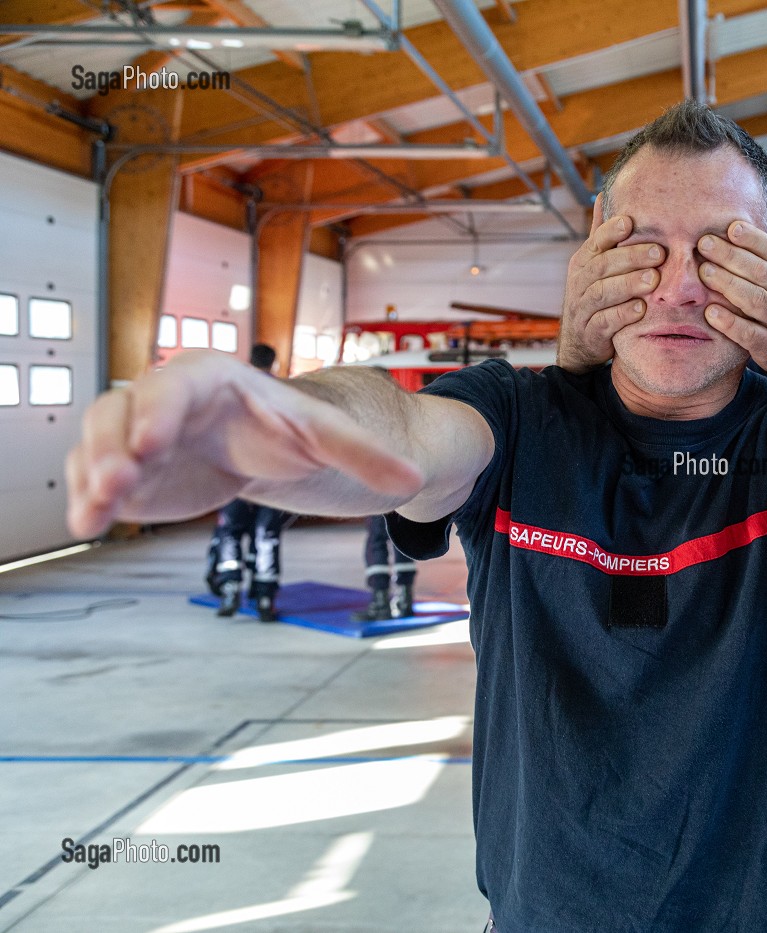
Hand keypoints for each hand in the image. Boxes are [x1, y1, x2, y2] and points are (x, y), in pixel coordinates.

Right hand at [65, 352, 422, 537]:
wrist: (282, 451)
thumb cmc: (303, 430)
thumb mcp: (336, 440)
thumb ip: (367, 456)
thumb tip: (413, 482)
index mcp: (219, 380)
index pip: (180, 384)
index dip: (160, 409)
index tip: (151, 442)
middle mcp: (171, 401)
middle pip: (125, 411)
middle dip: (114, 445)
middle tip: (115, 483)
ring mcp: (146, 436)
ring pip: (102, 444)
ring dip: (92, 475)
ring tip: (93, 513)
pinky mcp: (138, 473)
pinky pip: (100, 478)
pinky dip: (91, 499)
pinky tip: (89, 526)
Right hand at [557, 199, 665, 372]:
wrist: (580, 343)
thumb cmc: (595, 297)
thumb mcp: (595, 265)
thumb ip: (601, 236)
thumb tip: (603, 196)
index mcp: (583, 262)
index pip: (596, 242)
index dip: (611, 231)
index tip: (631, 221)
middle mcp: (580, 282)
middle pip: (603, 265)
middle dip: (631, 257)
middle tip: (659, 252)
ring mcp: (583, 307)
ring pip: (603, 292)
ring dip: (629, 284)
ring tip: (654, 279)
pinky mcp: (591, 332)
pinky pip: (606, 322)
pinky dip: (623, 315)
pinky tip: (642, 309)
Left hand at [698, 198, 766, 382]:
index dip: (754, 239)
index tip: (730, 226)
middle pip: (763, 274)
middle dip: (733, 257)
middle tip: (704, 244)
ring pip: (757, 301)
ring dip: (729, 285)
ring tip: (703, 272)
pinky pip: (750, 334)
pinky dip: (730, 323)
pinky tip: (710, 312)